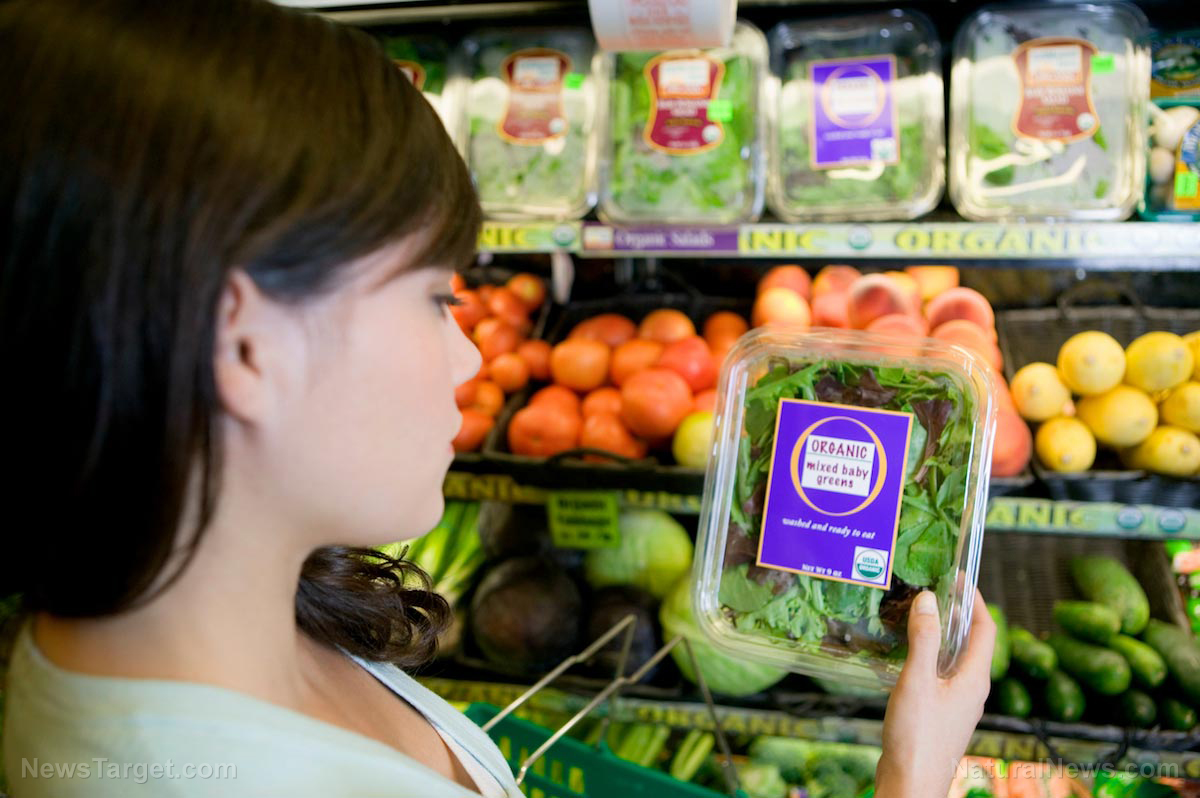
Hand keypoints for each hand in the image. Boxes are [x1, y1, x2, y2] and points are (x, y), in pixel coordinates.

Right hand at [875, 589, 994, 797]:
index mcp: (975, 679)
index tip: (958, 576)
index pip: (985, 629)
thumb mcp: (916, 681)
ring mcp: (958, 705)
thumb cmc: (917, 736)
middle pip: (973, 642)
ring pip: (956, 660)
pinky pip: (943, 676)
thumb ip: (923, 639)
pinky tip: (908, 655)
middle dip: (957, 614)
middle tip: (934, 590)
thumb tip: (929, 599)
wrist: (911, 784)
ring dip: (942, 635)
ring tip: (919, 616)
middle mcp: (972, 690)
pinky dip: (930, 656)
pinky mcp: (943, 715)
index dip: (975, 600)